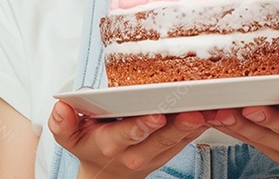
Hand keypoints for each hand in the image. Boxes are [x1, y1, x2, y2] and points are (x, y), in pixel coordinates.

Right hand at [48, 100, 210, 178]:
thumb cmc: (90, 144)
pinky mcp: (172, 149)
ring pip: (180, 138)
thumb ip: (63, 123)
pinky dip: (204, 125)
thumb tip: (61, 107)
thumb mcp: (68, 136)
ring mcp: (157, 152)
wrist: (107, 173)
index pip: (128, 134)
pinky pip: (190, 138)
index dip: (142, 126)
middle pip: (161, 138)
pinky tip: (217, 112)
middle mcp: (137, 151)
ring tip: (213, 110)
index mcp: (112, 143)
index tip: (155, 115)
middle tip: (192, 112)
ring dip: (198, 125)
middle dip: (177, 125)